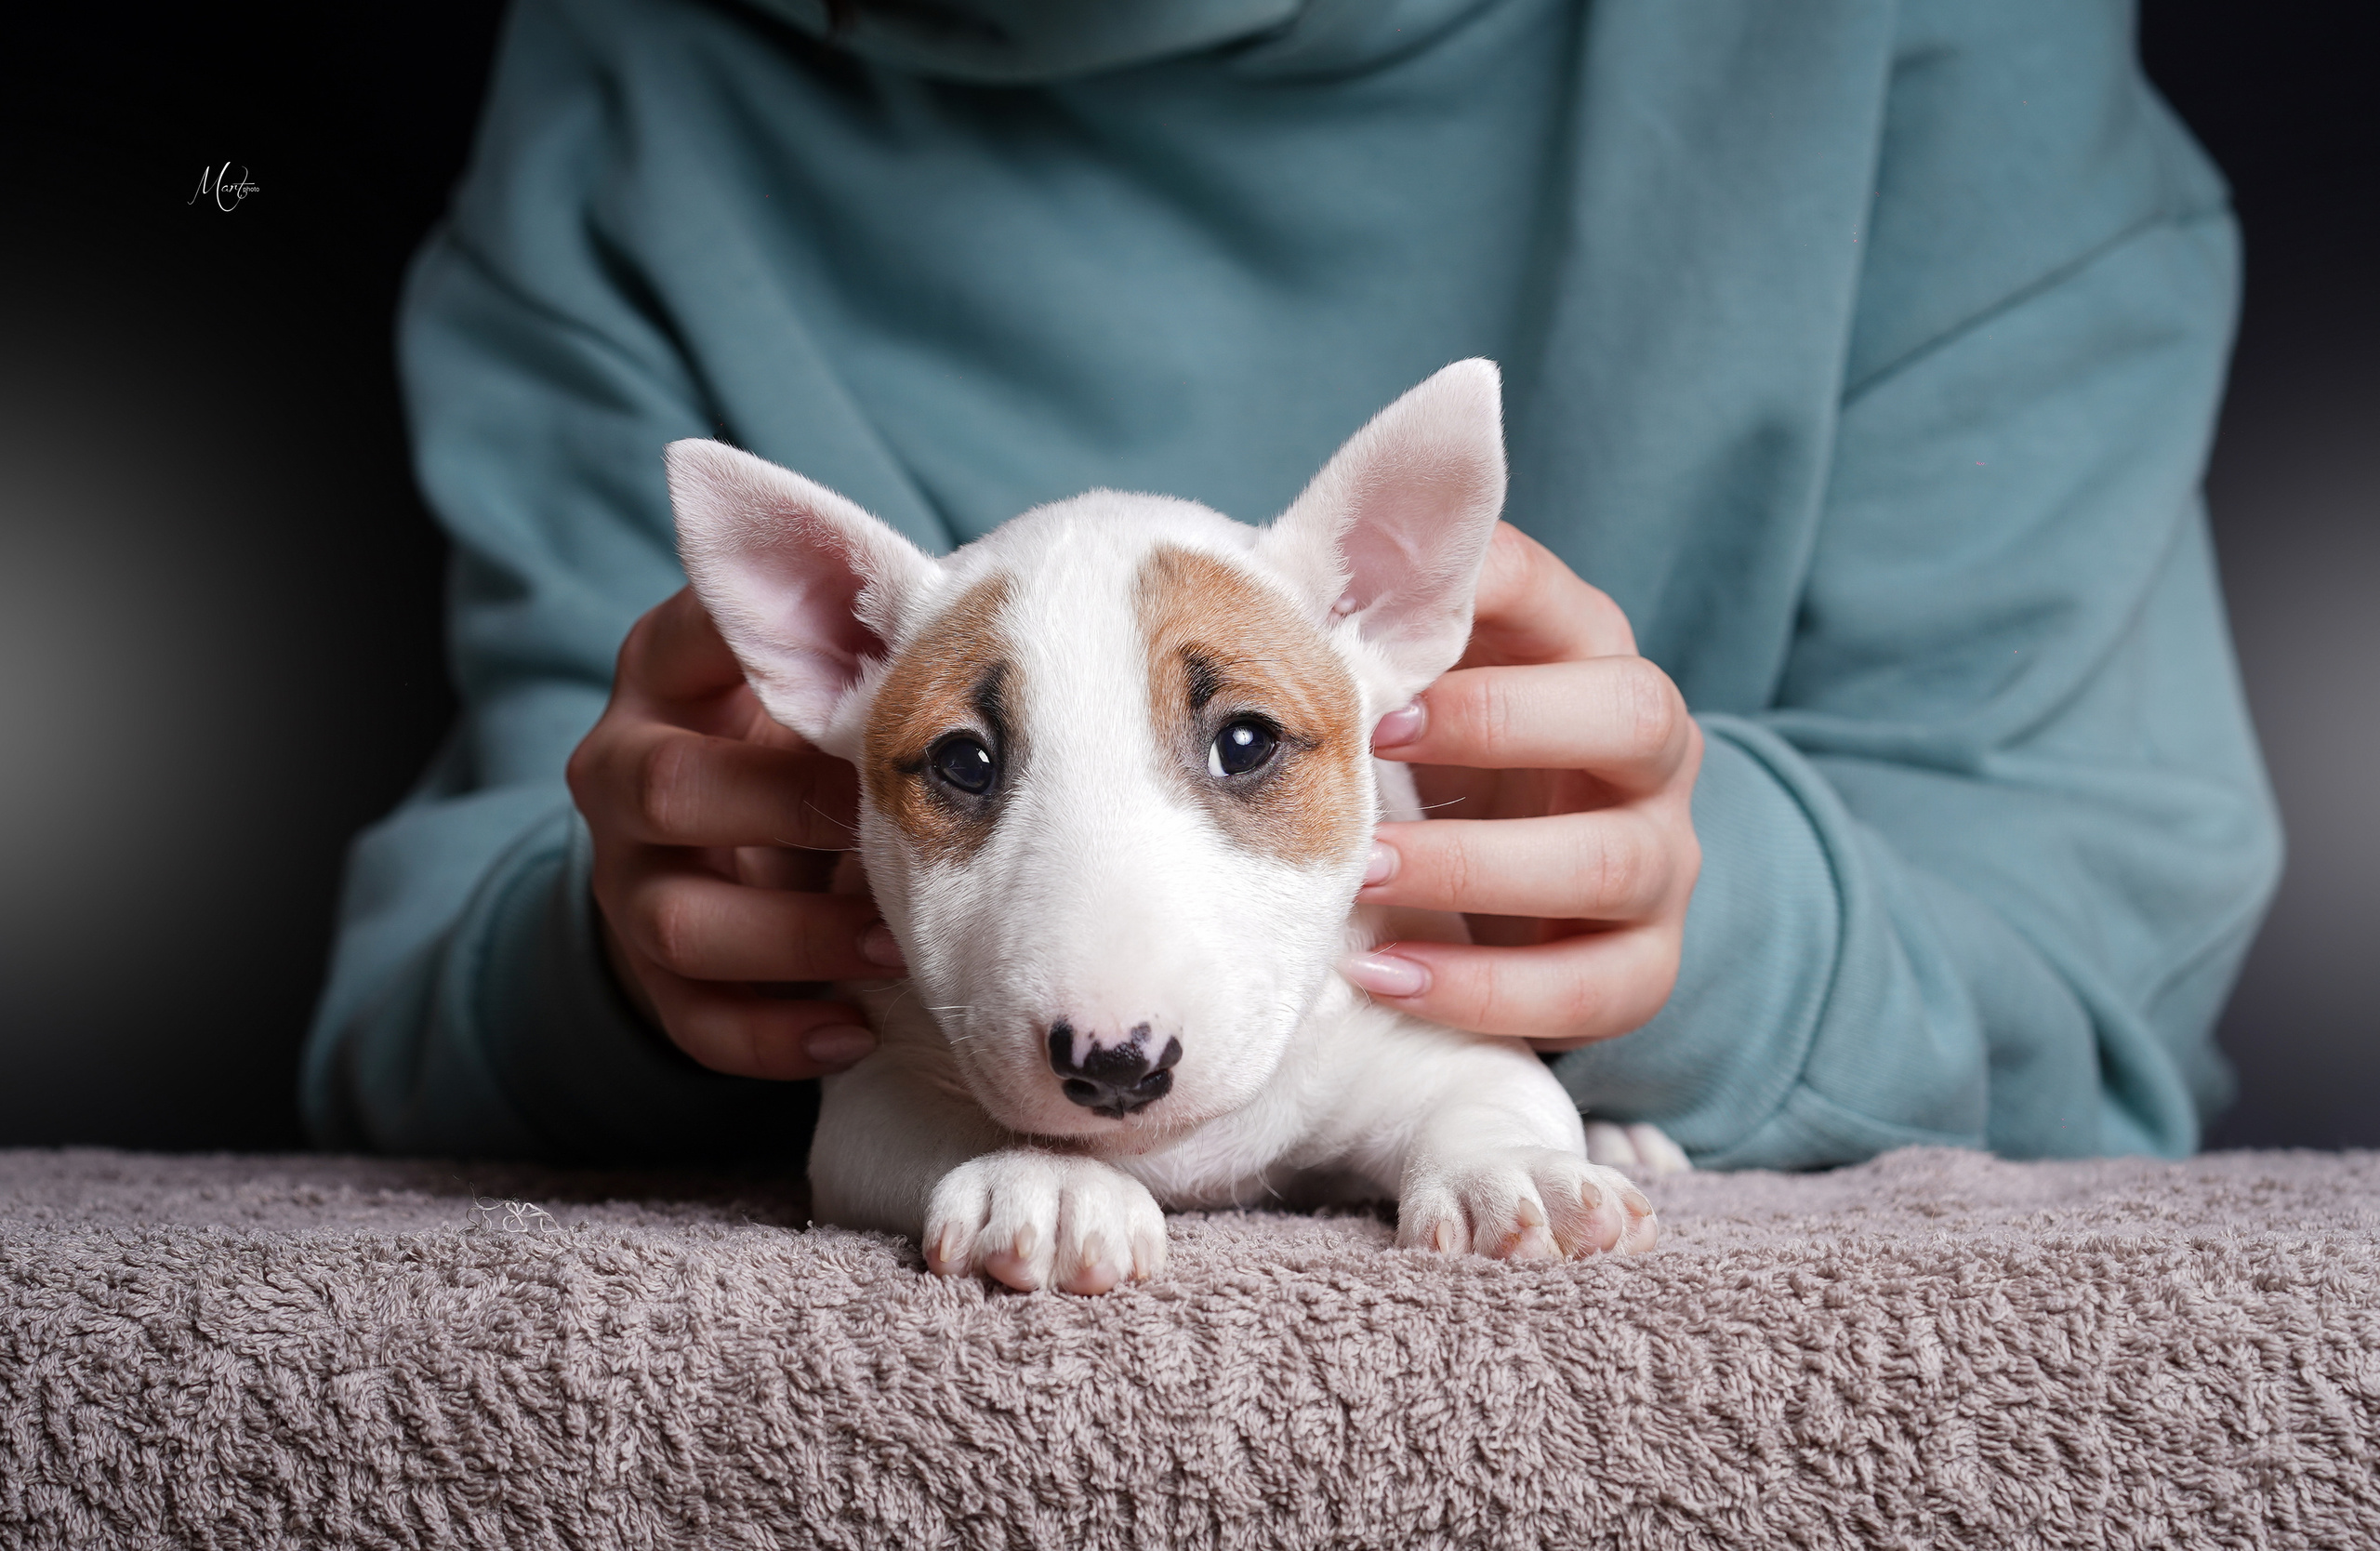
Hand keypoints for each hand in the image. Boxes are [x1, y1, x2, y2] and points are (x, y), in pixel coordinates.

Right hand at [565, 587, 902, 1078]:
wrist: (726, 835)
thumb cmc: (800, 733)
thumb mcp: (812, 679)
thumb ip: (865, 657)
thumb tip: (978, 659)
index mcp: (662, 672)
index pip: (692, 638)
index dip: (779, 657)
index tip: (883, 681)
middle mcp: (619, 770)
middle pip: (668, 788)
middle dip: (790, 811)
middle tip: (898, 828)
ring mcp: (622, 877)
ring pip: (677, 922)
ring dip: (796, 940)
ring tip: (896, 947)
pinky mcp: (644, 972)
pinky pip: (692, 1018)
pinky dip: (774, 1036)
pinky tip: (852, 1031)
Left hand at [1341, 525, 1702, 1049]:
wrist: (1506, 889)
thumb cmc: (1430, 755)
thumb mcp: (1401, 681)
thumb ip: (1352, 623)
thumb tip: (1265, 573)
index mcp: (1585, 648)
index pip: (1548, 592)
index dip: (1465, 602)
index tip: (1364, 639)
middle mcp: (1650, 749)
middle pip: (1637, 714)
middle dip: (1503, 725)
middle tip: (1374, 743)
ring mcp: (1662, 860)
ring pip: (1613, 862)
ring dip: (1477, 869)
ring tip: (1364, 875)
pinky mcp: (1646, 965)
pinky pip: (1593, 989)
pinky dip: (1484, 990)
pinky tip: (1385, 976)